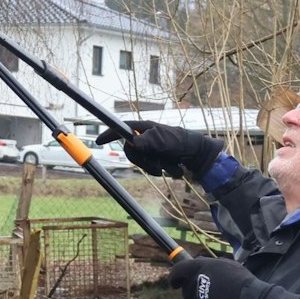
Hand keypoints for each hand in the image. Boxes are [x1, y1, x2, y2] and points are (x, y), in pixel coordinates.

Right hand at [96, 121, 221, 179]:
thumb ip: (149, 141)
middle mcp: (146, 137)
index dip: (110, 134)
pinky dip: (158, 170)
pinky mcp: (155, 156)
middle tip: (157, 168)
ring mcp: (150, 147)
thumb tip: (131, 142)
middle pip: (130, 151)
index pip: (123, 128)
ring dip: (154, 167)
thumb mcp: (167, 142)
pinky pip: (148, 166)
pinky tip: (170, 167)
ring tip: (170, 166)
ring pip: (140, 161)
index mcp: (146, 128)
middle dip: (143, 162)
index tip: (99, 141)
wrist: (200, 155)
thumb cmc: (184, 143)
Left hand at [168, 257, 294, 298]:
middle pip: (185, 290)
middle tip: (210, 291)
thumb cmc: (241, 280)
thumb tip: (197, 264)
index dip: (174, 277)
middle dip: (193, 291)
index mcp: (199, 267)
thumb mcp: (226, 265)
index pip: (177, 271)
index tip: (174, 282)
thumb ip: (207, 265)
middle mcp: (195, 282)